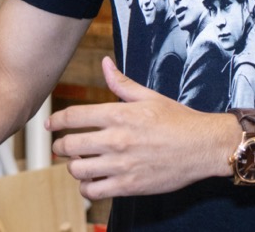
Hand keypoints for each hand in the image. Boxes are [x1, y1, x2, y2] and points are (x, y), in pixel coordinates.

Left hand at [47, 57, 228, 199]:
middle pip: (69, 144)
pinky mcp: (128, 185)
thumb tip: (105, 63)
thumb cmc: (179, 120)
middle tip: (63, 147)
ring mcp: (121, 164)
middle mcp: (116, 139)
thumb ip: (122, 83)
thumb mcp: (149, 96)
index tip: (51, 124)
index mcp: (119, 114)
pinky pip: (93, 191)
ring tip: (80, 164)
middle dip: (61, 146)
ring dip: (74, 167)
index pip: (74, 116)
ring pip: (77, 169)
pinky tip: (92, 181)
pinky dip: (87, 187)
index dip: (56, 120)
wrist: (203, 146)